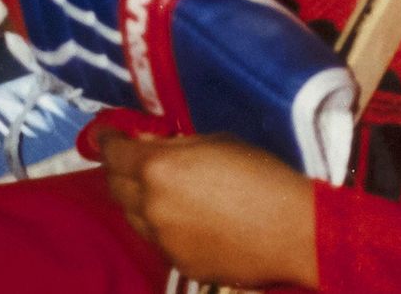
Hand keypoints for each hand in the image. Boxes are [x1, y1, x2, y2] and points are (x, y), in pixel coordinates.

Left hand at [96, 132, 317, 289]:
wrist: (294, 231)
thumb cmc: (261, 174)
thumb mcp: (215, 142)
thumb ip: (175, 146)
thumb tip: (150, 145)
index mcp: (156, 168)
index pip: (113, 153)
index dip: (107, 141)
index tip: (108, 135)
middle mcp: (151, 206)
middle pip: (115, 187)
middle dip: (119, 171)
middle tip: (132, 162)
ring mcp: (163, 240)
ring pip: (134, 218)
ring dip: (139, 202)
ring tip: (160, 192)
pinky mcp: (180, 265)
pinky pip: (159, 242)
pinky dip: (163, 228)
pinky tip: (186, 221)